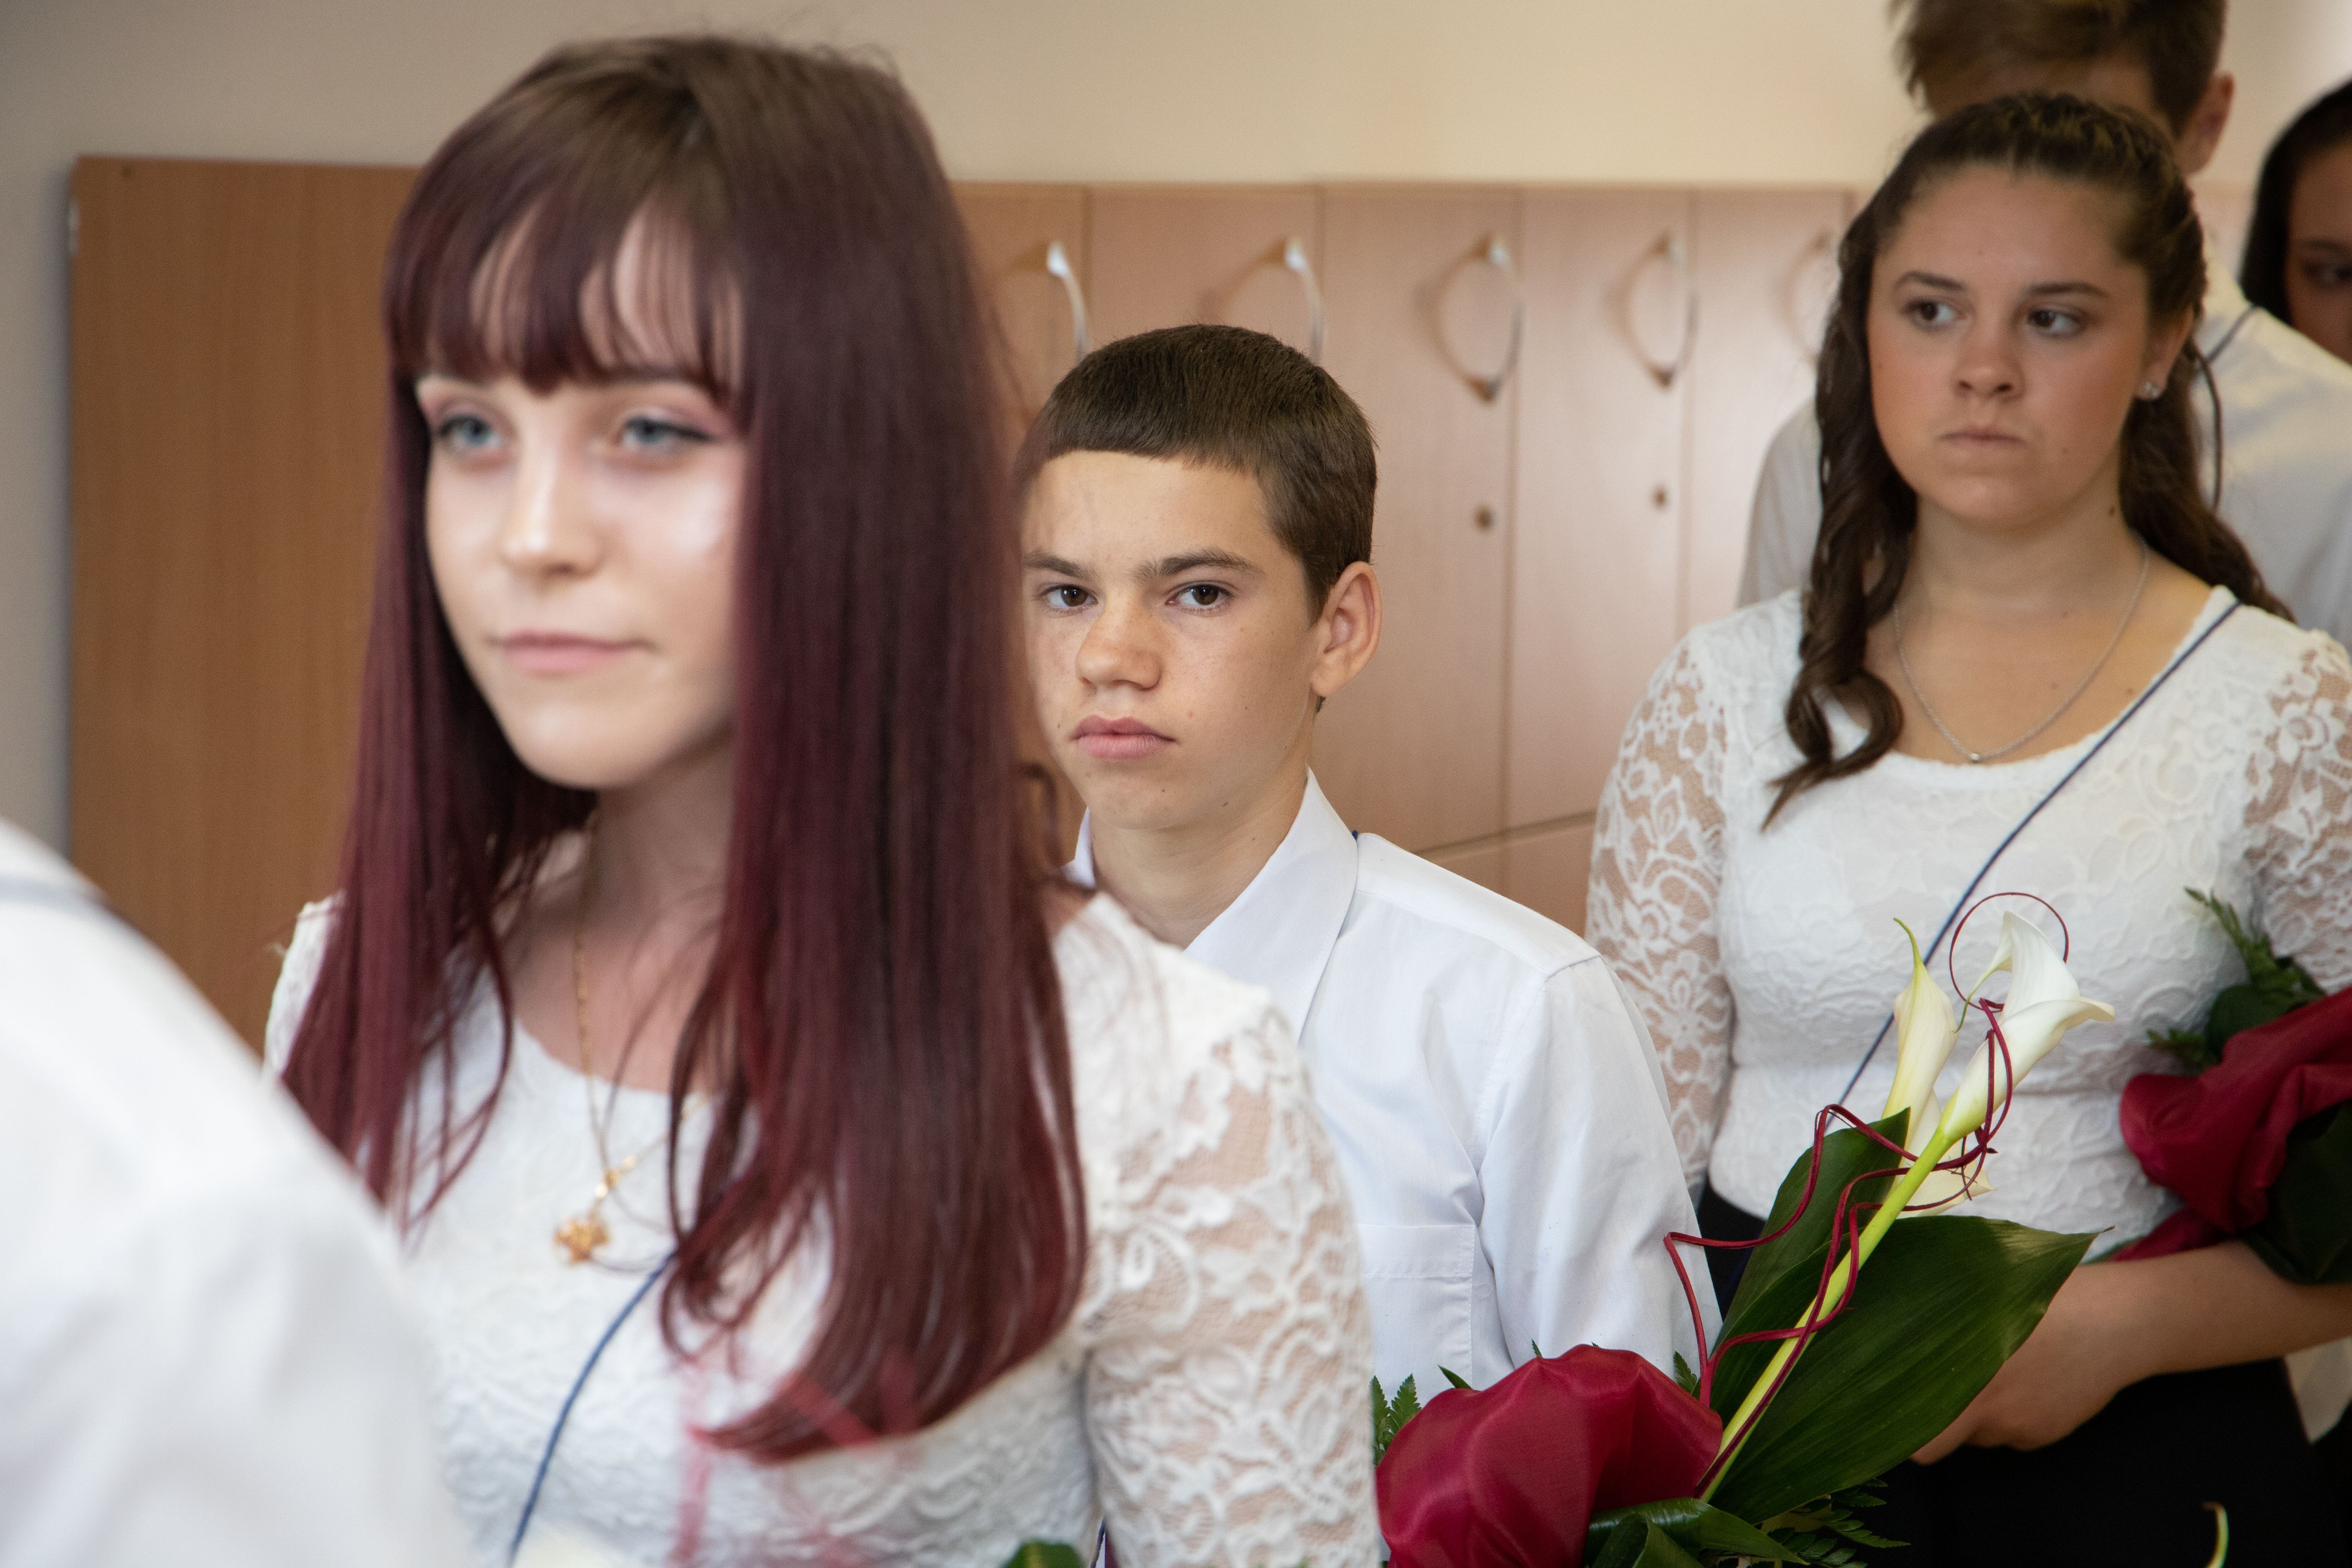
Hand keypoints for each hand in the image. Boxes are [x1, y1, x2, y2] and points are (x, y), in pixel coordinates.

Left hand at [1912, 1262, 2147, 1463]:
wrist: (2118, 1323)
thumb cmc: (2044, 1293)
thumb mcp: (1980, 1295)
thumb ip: (1939, 1320)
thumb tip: (1890, 1323)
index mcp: (1966, 1375)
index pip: (1919, 1437)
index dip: (1901, 1428)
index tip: (1889, 1407)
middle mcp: (1989, 1411)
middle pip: (1941, 1439)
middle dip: (1931, 1423)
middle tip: (1935, 1387)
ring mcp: (2018, 1427)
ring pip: (1976, 1430)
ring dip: (1973, 1409)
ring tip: (1995, 1365)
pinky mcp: (2043, 1433)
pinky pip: (2008, 1430)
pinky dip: (2006, 1412)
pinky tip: (2025, 1376)